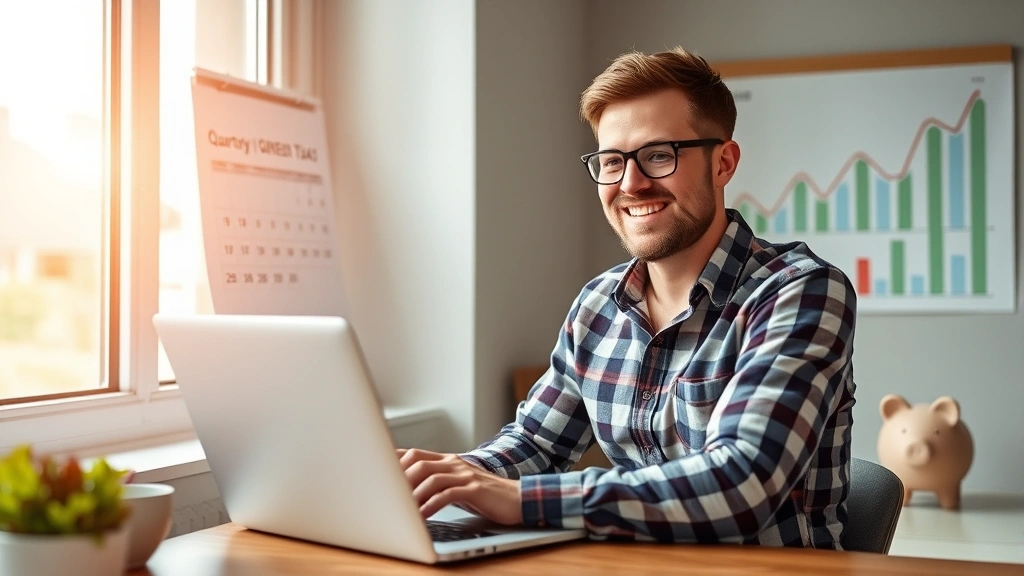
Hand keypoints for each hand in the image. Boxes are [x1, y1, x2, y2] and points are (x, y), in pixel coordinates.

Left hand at [397, 448, 522, 525]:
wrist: (517, 498)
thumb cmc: (485, 495)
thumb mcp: (458, 484)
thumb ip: (438, 482)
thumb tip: (409, 490)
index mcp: (448, 461)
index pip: (415, 454)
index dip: (394, 460)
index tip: (375, 470)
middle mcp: (454, 464)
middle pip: (419, 462)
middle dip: (399, 478)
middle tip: (385, 494)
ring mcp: (465, 475)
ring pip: (431, 478)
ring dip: (413, 495)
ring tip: (401, 510)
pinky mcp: (475, 489)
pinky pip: (448, 494)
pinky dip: (432, 505)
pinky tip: (423, 516)